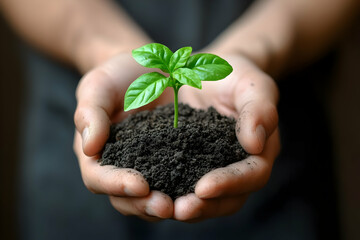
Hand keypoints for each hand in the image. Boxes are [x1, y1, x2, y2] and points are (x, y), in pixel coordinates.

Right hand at [73, 52, 173, 220]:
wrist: (145, 69)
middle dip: (144, 204)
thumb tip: (89, 147)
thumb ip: (90, 113)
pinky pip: (176, 179)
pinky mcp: (170, 160)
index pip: (98, 178)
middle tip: (167, 207)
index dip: (116, 184)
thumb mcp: (98, 86)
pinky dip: (186, 188)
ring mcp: (147, 166)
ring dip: (166, 204)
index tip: (139, 184)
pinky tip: (204, 189)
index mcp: (97, 154)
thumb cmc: (116, 77)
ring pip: (151, 196)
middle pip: (125, 198)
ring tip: (186, 206)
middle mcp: (120, 166)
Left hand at [174, 53, 280, 221]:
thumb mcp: (251, 84)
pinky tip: (147, 190)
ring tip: (161, 207)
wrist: (210, 72)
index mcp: (258, 150)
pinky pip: (181, 182)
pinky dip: (167, 190)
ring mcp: (212, 167)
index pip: (251, 175)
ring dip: (184, 206)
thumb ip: (259, 109)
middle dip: (205, 207)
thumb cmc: (235, 74)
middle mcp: (238, 166)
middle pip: (228, 199)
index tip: (204, 188)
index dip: (230, 184)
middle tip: (179, 210)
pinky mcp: (189, 163)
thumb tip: (256, 143)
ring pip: (205, 200)